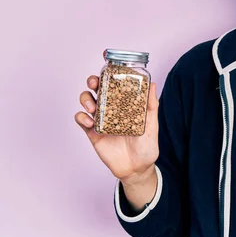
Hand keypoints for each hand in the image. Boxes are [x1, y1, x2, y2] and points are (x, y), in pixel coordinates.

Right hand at [74, 59, 159, 184]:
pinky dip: (81, 117)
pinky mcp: (93, 133)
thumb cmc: (147, 145)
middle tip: (95, 82)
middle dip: (93, 82)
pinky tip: (90, 122)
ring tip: (92, 106)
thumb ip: (151, 106)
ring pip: (86, 101)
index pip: (115, 85)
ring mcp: (101, 120)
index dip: (109, 75)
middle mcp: (111, 108)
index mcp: (125, 104)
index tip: (107, 68)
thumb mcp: (152, 124)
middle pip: (97, 89)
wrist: (137, 168)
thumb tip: (152, 84)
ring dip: (86, 99)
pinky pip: (81, 120)